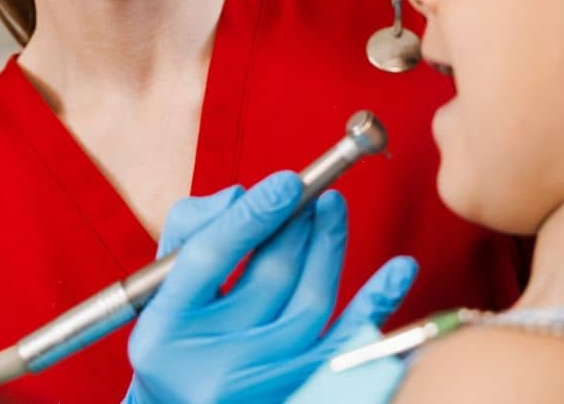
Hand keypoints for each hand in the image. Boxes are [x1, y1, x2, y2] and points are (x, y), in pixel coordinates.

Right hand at [124, 172, 417, 403]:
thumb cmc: (176, 336)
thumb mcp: (163, 285)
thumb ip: (192, 229)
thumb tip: (242, 196)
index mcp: (165, 329)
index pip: (209, 258)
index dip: (252, 215)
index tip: (288, 181)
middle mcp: (211, 363)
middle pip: (269, 277)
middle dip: (297, 224)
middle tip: (313, 191)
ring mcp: (260, 385)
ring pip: (310, 303)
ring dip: (327, 247)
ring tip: (332, 209)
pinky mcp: (299, 392)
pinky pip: (348, 345)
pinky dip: (375, 304)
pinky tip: (400, 269)